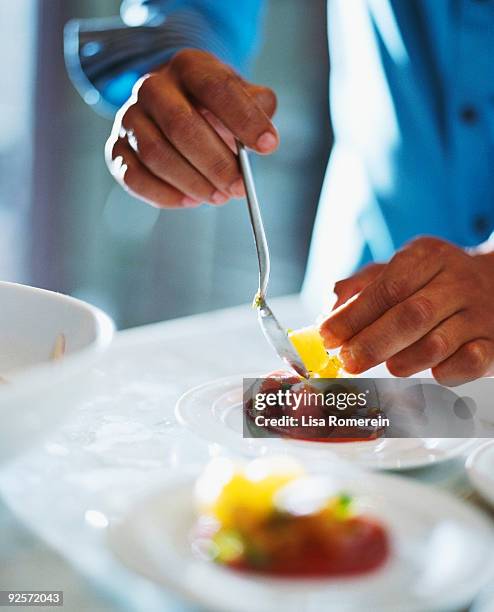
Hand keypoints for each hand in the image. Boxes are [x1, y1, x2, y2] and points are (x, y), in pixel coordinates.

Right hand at [105, 49, 277, 207]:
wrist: (174, 104)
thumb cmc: (213, 107)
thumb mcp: (241, 96)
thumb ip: (258, 108)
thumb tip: (264, 137)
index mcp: (188, 66)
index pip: (216, 87)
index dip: (243, 118)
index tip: (268, 145)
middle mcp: (152, 86)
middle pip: (181, 125)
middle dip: (216, 162)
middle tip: (240, 187)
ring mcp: (129, 117)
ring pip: (156, 154)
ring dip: (192, 182)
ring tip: (219, 196)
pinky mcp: (116, 148)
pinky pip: (134, 177)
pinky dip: (164, 194)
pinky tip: (190, 200)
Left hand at [320, 237, 493, 384]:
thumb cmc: (433, 282)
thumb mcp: (399, 269)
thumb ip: (360, 286)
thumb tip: (329, 308)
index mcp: (427, 257)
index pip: (387, 288)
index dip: (353, 316)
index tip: (328, 336)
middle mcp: (456, 281)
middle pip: (411, 315)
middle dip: (372, 343)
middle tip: (348, 362)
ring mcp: (480, 313)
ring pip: (438, 342)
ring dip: (405, 360)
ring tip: (388, 368)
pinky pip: (471, 362)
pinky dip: (447, 373)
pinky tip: (431, 374)